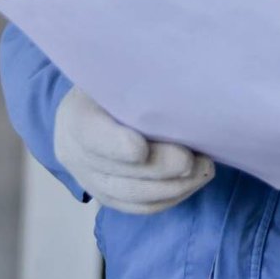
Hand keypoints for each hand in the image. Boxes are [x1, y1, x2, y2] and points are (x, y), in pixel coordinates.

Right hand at [54, 87, 213, 213]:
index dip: (115, 146)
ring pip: (131, 196)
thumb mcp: (118, 71)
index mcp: (75, 115)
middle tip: (194, 160)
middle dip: (159, 170)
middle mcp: (75, 154)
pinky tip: (193, 182)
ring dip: (173, 188)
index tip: (141, 149)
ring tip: (204, 170)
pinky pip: (139, 208)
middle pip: (117, 173)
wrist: (89, 108)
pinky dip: (170, 198)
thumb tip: (178, 72)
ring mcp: (91, 180)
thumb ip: (140, 77)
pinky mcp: (108, 197)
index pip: (90, 134)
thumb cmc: (113, 81)